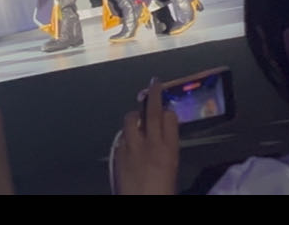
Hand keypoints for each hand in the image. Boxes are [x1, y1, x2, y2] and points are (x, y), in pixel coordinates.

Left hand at [113, 79, 178, 194]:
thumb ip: (166, 150)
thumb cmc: (161, 193)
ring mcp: (131, 147)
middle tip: (154, 83)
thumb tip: (162, 138)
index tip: (167, 105)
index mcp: (169, 150)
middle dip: (154, 94)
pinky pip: (121, 137)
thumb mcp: (171, 170)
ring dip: (134, 115)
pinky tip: (127, 141)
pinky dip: (125, 136)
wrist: (141, 205)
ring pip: (131, 119)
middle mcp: (150, 144)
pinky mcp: (117, 153)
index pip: (170, 118)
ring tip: (137, 116)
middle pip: (152, 111)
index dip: (168, 109)